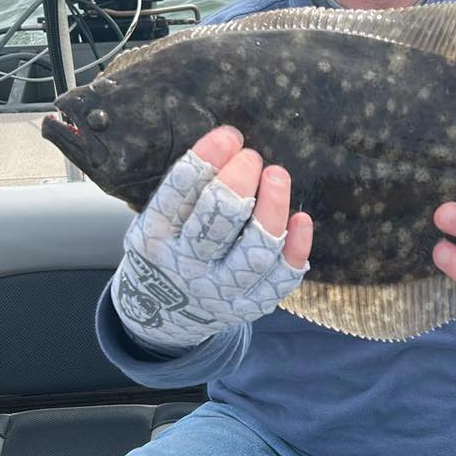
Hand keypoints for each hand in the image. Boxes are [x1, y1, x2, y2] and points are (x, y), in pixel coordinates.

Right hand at [111, 125, 312, 350]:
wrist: (162, 319)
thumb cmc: (165, 251)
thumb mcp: (154, 222)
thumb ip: (186, 191)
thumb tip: (230, 143)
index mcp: (153, 238)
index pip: (177, 194)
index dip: (205, 160)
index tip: (229, 136)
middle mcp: (185, 266)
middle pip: (215, 223)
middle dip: (237, 183)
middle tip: (251, 157)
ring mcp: (218, 290)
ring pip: (253, 252)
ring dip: (271, 210)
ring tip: (277, 175)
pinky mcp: (247, 307)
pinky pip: (278, 281)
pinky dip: (295, 250)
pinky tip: (301, 219)